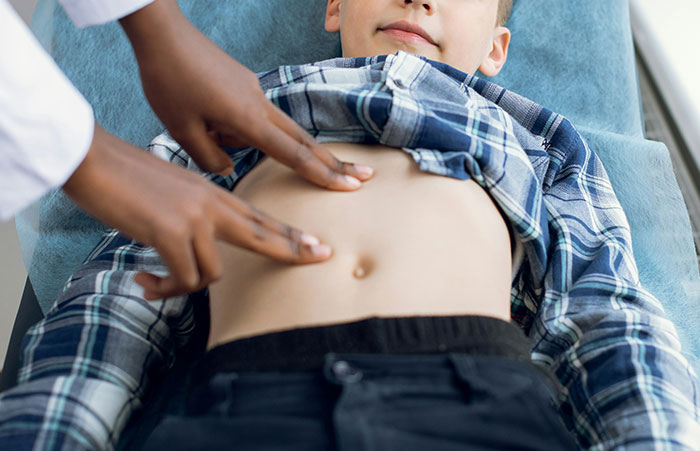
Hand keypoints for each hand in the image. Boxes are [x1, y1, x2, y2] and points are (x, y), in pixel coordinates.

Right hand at [64, 125, 335, 299]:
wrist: (93, 159)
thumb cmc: (125, 177)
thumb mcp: (171, 193)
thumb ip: (192, 214)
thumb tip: (195, 248)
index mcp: (212, 194)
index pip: (260, 217)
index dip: (290, 234)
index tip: (317, 245)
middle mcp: (211, 204)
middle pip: (263, 233)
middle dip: (295, 249)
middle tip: (323, 257)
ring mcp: (194, 217)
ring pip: (212, 273)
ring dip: (181, 287)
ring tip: (154, 284)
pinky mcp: (171, 232)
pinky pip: (183, 279)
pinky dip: (164, 288)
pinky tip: (143, 282)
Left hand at [118, 0, 372, 188]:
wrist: (162, 33)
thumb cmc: (168, 81)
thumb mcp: (181, 130)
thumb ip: (209, 158)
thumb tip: (227, 168)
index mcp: (247, 118)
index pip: (293, 154)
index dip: (322, 174)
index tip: (348, 186)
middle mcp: (260, 104)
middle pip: (304, 140)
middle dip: (332, 161)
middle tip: (362, 177)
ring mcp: (254, 91)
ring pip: (271, 126)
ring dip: (248, 138)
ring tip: (197, 117)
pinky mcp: (244, 83)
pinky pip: (252, 112)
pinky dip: (240, 124)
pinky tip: (205, 112)